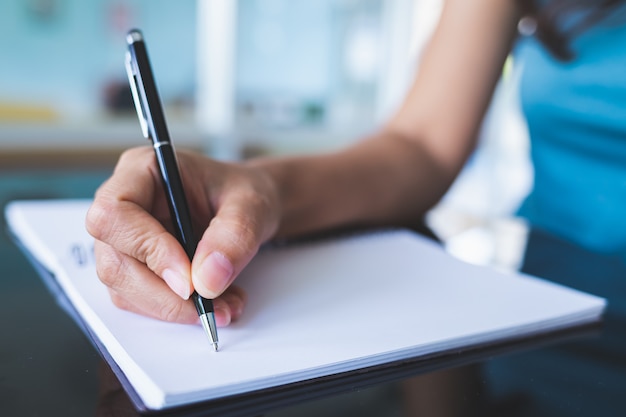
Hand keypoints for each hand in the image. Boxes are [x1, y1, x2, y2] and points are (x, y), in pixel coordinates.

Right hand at [86, 146, 280, 325]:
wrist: (250, 210)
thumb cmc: (244, 194)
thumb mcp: (252, 205)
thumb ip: (234, 236)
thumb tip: (206, 280)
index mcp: (142, 170)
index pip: (114, 213)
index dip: (147, 249)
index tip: (188, 279)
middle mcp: (124, 204)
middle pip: (114, 261)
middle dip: (163, 294)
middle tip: (210, 306)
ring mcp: (124, 239)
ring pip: (124, 288)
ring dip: (174, 308)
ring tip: (225, 304)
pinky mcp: (135, 267)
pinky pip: (141, 301)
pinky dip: (178, 310)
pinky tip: (216, 302)